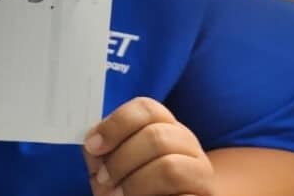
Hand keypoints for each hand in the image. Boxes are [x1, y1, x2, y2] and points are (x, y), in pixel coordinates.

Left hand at [83, 97, 216, 195]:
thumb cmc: (133, 183)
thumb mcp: (113, 163)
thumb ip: (102, 149)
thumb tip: (92, 142)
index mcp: (165, 126)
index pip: (147, 108)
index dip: (116, 124)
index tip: (92, 146)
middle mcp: (188, 144)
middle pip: (157, 136)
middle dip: (121, 160)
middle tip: (103, 179)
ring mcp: (201, 173)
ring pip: (170, 167)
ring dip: (135, 183)